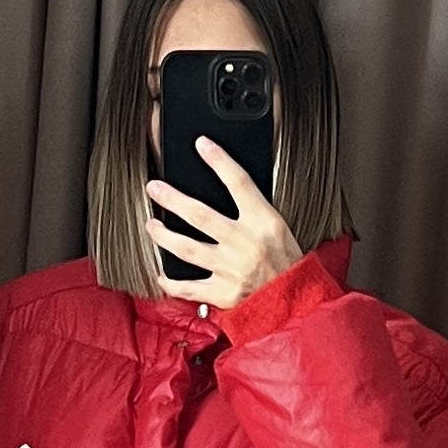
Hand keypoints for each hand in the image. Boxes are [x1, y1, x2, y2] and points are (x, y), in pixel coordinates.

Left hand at [144, 137, 302, 307]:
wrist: (296, 303)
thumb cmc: (288, 264)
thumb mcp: (279, 228)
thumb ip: (253, 210)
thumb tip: (229, 186)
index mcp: (264, 223)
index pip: (239, 183)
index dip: (219, 161)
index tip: (202, 144)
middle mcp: (245, 244)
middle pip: (200, 215)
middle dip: (172, 199)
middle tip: (154, 188)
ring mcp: (231, 269)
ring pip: (188, 248)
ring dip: (165, 235)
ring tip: (151, 226)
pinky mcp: (223, 293)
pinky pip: (190, 287)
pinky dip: (172, 281)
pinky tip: (161, 273)